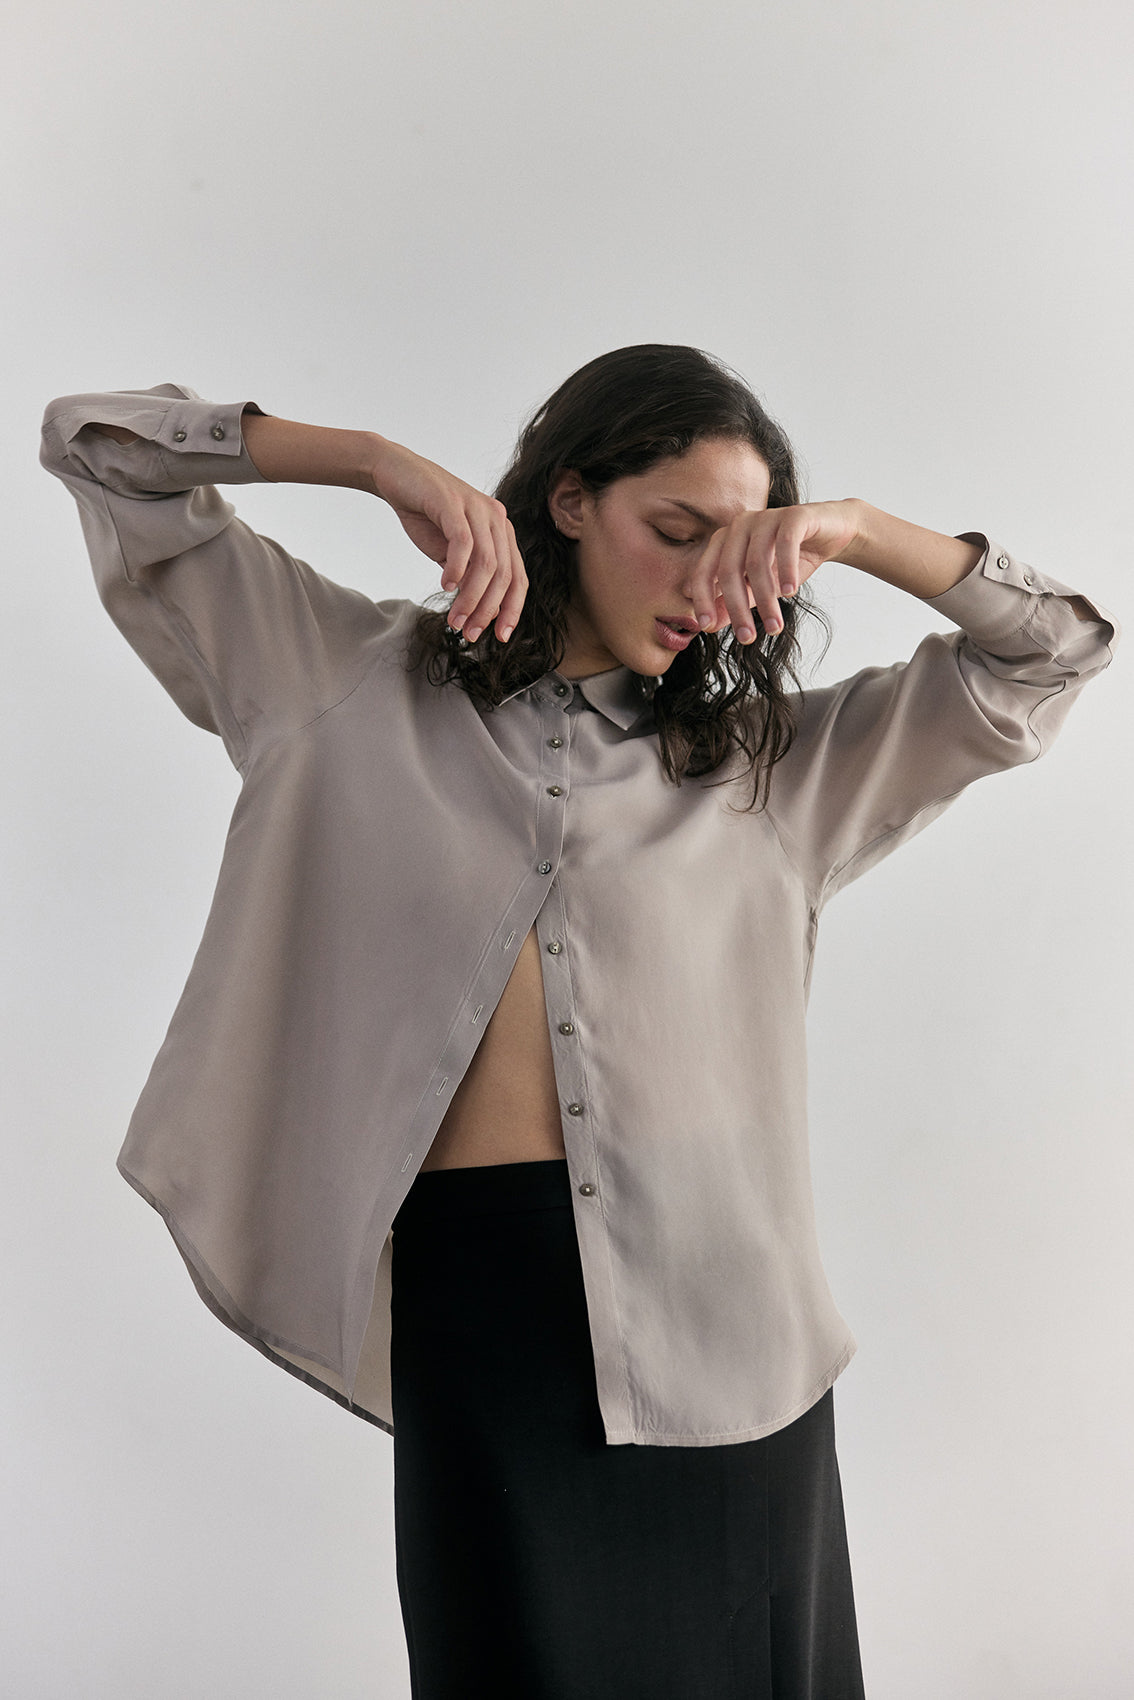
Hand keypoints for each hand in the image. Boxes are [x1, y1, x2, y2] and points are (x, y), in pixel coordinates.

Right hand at [368, 438, 526, 641]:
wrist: (396, 475)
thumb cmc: (425, 515)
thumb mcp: (451, 553)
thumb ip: (469, 576)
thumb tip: (483, 610)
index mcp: (501, 531)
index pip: (517, 577)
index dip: (513, 609)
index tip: (501, 636)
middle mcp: (497, 518)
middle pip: (505, 574)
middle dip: (488, 610)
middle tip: (471, 634)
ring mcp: (476, 508)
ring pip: (487, 563)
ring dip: (471, 597)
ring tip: (456, 619)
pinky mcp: (453, 502)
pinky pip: (463, 543)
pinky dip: (456, 569)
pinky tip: (445, 586)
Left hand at [681, 499, 861, 642]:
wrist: (832, 534)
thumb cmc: (790, 560)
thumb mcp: (759, 587)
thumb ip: (733, 603)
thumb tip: (708, 626)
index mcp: (725, 540)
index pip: (704, 572)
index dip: (703, 600)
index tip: (708, 629)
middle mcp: (740, 525)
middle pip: (729, 571)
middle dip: (737, 608)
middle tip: (747, 638)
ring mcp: (766, 517)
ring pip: (757, 563)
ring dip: (766, 599)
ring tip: (774, 627)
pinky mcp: (794, 516)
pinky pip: (785, 544)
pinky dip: (786, 570)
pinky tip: (790, 593)